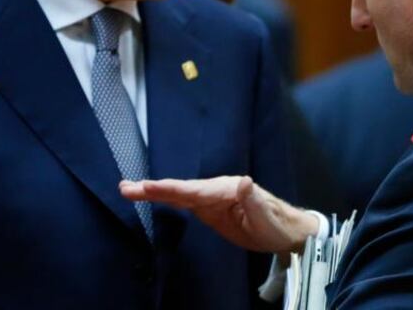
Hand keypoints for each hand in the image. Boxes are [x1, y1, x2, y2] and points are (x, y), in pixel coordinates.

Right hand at [120, 176, 318, 255]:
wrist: (286, 231)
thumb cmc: (277, 224)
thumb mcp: (267, 216)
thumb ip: (253, 200)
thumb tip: (244, 181)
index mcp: (228, 189)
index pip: (195, 190)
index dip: (171, 189)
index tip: (150, 187)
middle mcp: (217, 189)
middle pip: (181, 190)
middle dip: (153, 188)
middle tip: (126, 187)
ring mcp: (212, 198)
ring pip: (179, 194)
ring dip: (153, 191)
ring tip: (128, 189)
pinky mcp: (210, 209)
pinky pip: (184, 202)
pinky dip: (165, 198)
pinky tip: (149, 195)